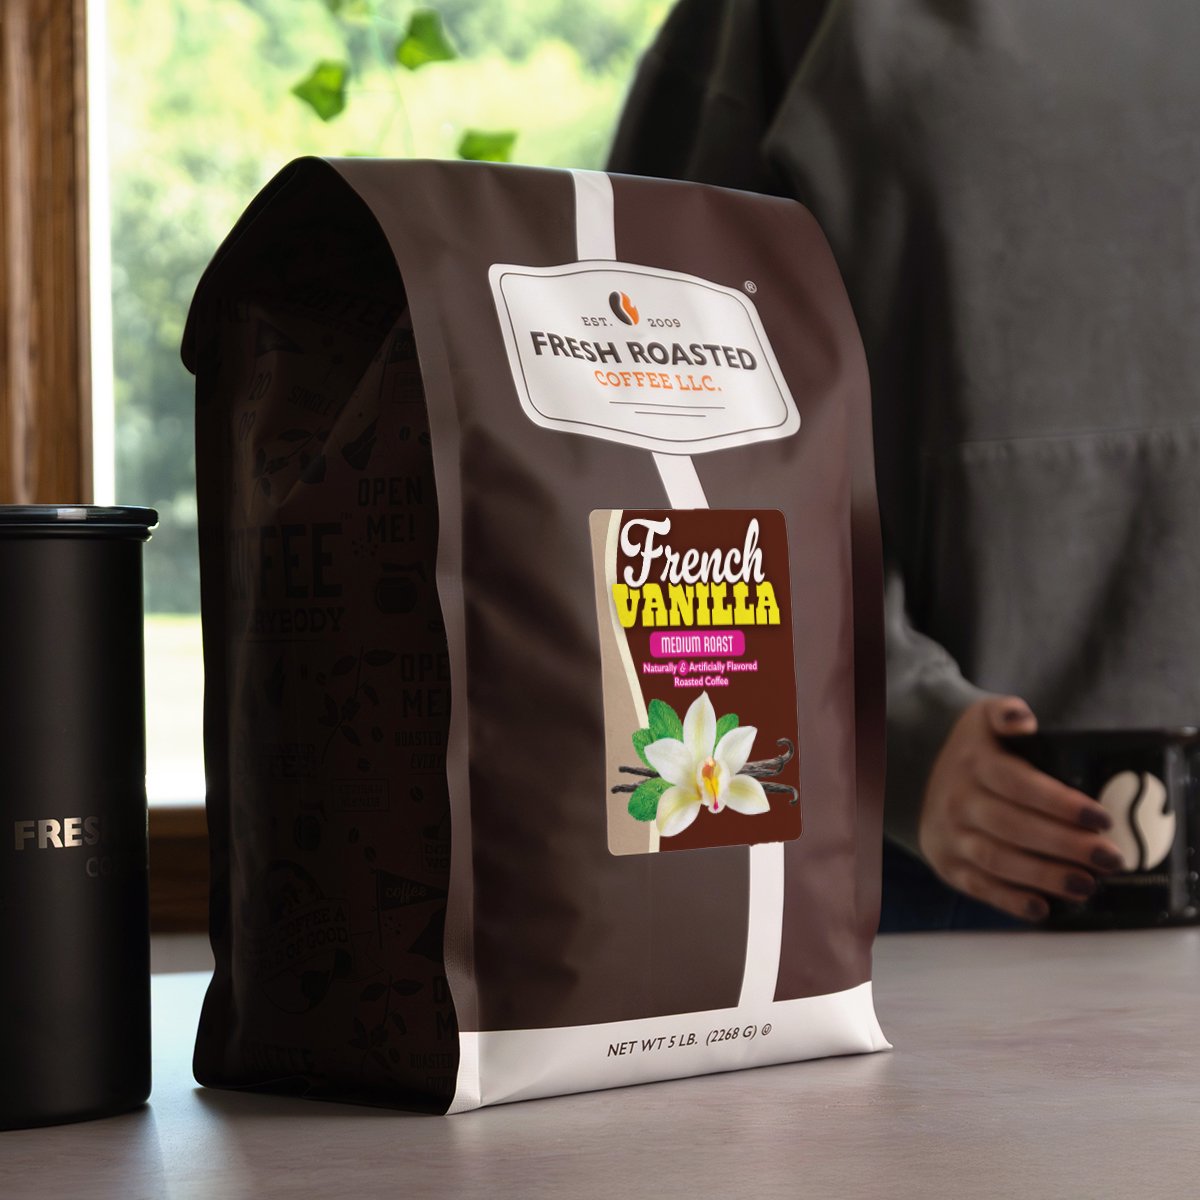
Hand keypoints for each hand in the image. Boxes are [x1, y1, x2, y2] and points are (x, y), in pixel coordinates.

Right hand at [918, 697, 1126, 921]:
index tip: (1102, 819)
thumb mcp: (983, 717)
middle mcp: (958, 800)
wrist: (917, 773)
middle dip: (1065, 846)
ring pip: (998, 860)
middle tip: (1111, 859)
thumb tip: (1022, 721)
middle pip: (1013, 827)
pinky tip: (1043, 908)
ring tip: (1087, 885)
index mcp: (974, 763)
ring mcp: (951, 835)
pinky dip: (1010, 901)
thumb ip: (1005, 713)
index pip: (1019, 785)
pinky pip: (978, 887)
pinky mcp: (948, 864)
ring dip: (1045, 876)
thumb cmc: (975, 749)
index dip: (1061, 804)